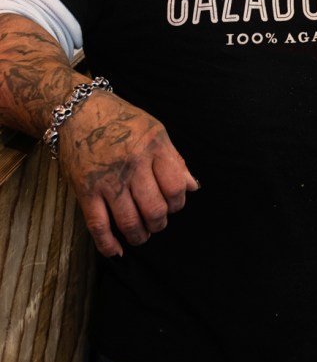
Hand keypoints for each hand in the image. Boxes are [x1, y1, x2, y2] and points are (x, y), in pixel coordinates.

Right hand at [58, 90, 198, 256]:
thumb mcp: (154, 130)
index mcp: (153, 146)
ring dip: (139, 236)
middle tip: (157, 222)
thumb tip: (193, 186)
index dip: (178, 202)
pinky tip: (117, 250)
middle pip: (155, 209)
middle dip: (159, 223)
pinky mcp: (85, 190)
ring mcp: (108, 178)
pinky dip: (108, 245)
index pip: (176, 186)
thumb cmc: (121, 120)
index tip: (173, 205)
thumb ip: (174, 158)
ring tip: (141, 234)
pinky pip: (98, 226)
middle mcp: (133, 163)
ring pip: (129, 222)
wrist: (78, 111)